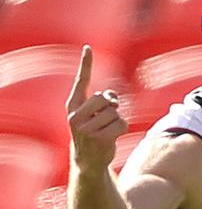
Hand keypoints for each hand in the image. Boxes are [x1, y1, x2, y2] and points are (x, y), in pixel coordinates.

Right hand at [66, 45, 127, 170]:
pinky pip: (121, 124)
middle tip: (107, 116)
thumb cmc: (93, 133)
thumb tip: (112, 97)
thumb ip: (102, 101)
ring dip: (117, 120)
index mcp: (73, 106)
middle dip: (111, 106)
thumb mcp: (94, 116)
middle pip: (104, 98)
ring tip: (107, 130)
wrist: (88, 160)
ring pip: (115, 112)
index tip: (88, 47)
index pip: (82, 82)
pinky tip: (112, 137)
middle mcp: (75, 116)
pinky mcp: (98, 138)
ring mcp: (85, 129)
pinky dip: (122, 128)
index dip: (86, 64)